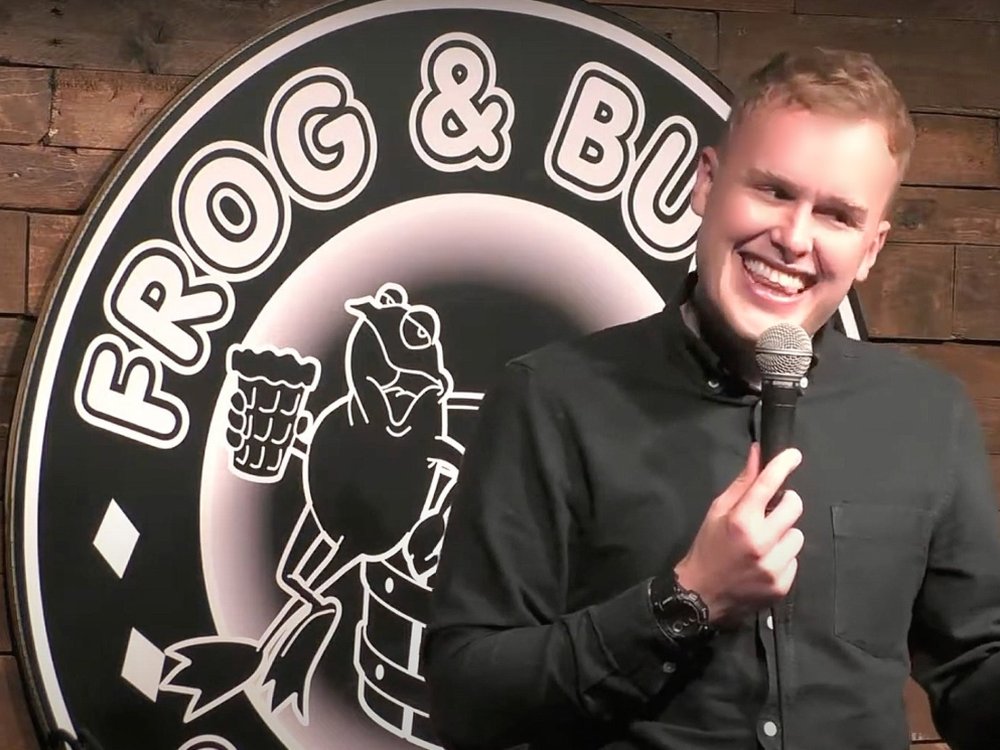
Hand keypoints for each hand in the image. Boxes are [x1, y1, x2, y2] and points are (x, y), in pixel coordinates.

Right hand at [674, 443, 803, 626]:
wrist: (701, 595)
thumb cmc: (707, 547)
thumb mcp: (717, 512)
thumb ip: (742, 484)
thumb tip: (758, 454)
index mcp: (740, 521)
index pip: (768, 484)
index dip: (783, 465)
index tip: (794, 455)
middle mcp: (760, 542)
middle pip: (794, 506)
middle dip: (785, 503)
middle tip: (771, 510)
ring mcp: (773, 566)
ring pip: (798, 535)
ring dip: (784, 534)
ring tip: (765, 543)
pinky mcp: (782, 585)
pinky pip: (794, 559)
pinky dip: (782, 557)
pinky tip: (765, 562)